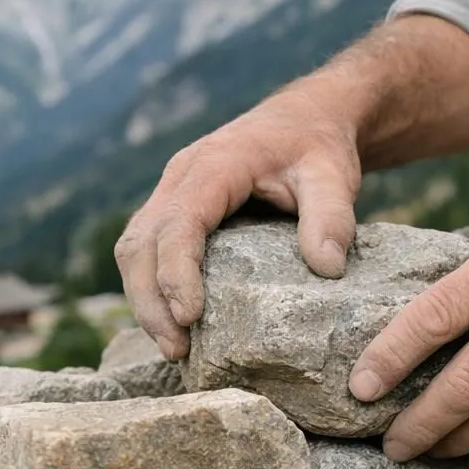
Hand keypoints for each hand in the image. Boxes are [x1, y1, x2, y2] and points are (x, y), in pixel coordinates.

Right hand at [116, 88, 363, 359]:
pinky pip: (148, 249)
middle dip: (150, 299)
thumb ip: (332, 216)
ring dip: (145, 300)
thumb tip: (328, 268)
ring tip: (172, 347)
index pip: (180, 222)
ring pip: (135, 248)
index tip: (189, 317)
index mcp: (216, 165)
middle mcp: (182, 176)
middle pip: (141, 241)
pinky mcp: (176, 208)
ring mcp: (173, 191)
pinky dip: (152, 288)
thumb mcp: (334, 176)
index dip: (176, 271)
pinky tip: (173, 324)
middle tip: (175, 349)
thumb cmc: (317, 147)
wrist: (306, 119)